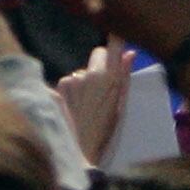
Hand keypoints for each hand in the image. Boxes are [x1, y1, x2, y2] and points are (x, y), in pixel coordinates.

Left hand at [58, 44, 134, 165]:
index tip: (119, 39)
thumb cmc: (105, 131)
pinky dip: (73, 89)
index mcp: (110, 78)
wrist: (78, 150)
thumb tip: (130, 53)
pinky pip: (70, 80)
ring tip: (88, 103)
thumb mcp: (120, 106)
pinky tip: (75, 106)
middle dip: (102, 63)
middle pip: (98, 54)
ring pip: (83, 70)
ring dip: (86, 80)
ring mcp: (73, 79)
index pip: (114, 44)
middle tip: (104, 84)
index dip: (117, 40)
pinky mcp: (59, 86)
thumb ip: (124, 77)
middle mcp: (90, 74)